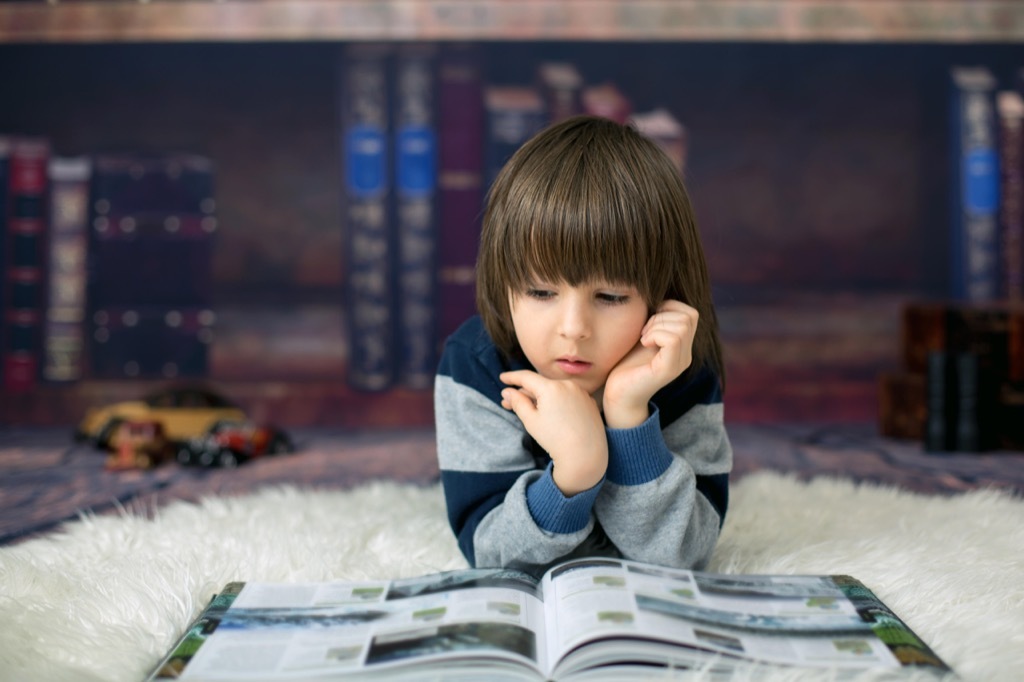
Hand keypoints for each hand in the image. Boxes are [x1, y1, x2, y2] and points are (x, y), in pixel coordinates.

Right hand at [500, 370, 607, 495]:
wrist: (585, 454)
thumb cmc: (555, 439)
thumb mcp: (531, 421)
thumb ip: (518, 402)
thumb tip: (508, 392)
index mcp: (550, 387)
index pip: (526, 377)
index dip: (512, 377)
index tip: (503, 378)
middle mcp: (567, 384)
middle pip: (540, 385)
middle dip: (524, 393)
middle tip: (509, 403)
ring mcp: (580, 392)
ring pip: (555, 390)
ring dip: (541, 397)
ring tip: (530, 410)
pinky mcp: (589, 401)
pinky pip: (568, 397)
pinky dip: (557, 401)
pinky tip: (551, 414)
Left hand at [602, 300, 697, 428]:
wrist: (617, 395)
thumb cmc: (625, 364)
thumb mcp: (643, 335)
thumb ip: (654, 319)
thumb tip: (656, 294)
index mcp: (682, 346)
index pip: (690, 313)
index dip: (668, 308)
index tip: (648, 322)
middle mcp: (686, 355)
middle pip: (689, 316)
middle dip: (662, 315)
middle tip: (644, 331)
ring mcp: (680, 363)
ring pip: (682, 325)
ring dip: (657, 325)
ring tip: (643, 338)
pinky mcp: (668, 370)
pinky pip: (672, 339)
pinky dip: (655, 334)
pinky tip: (643, 343)